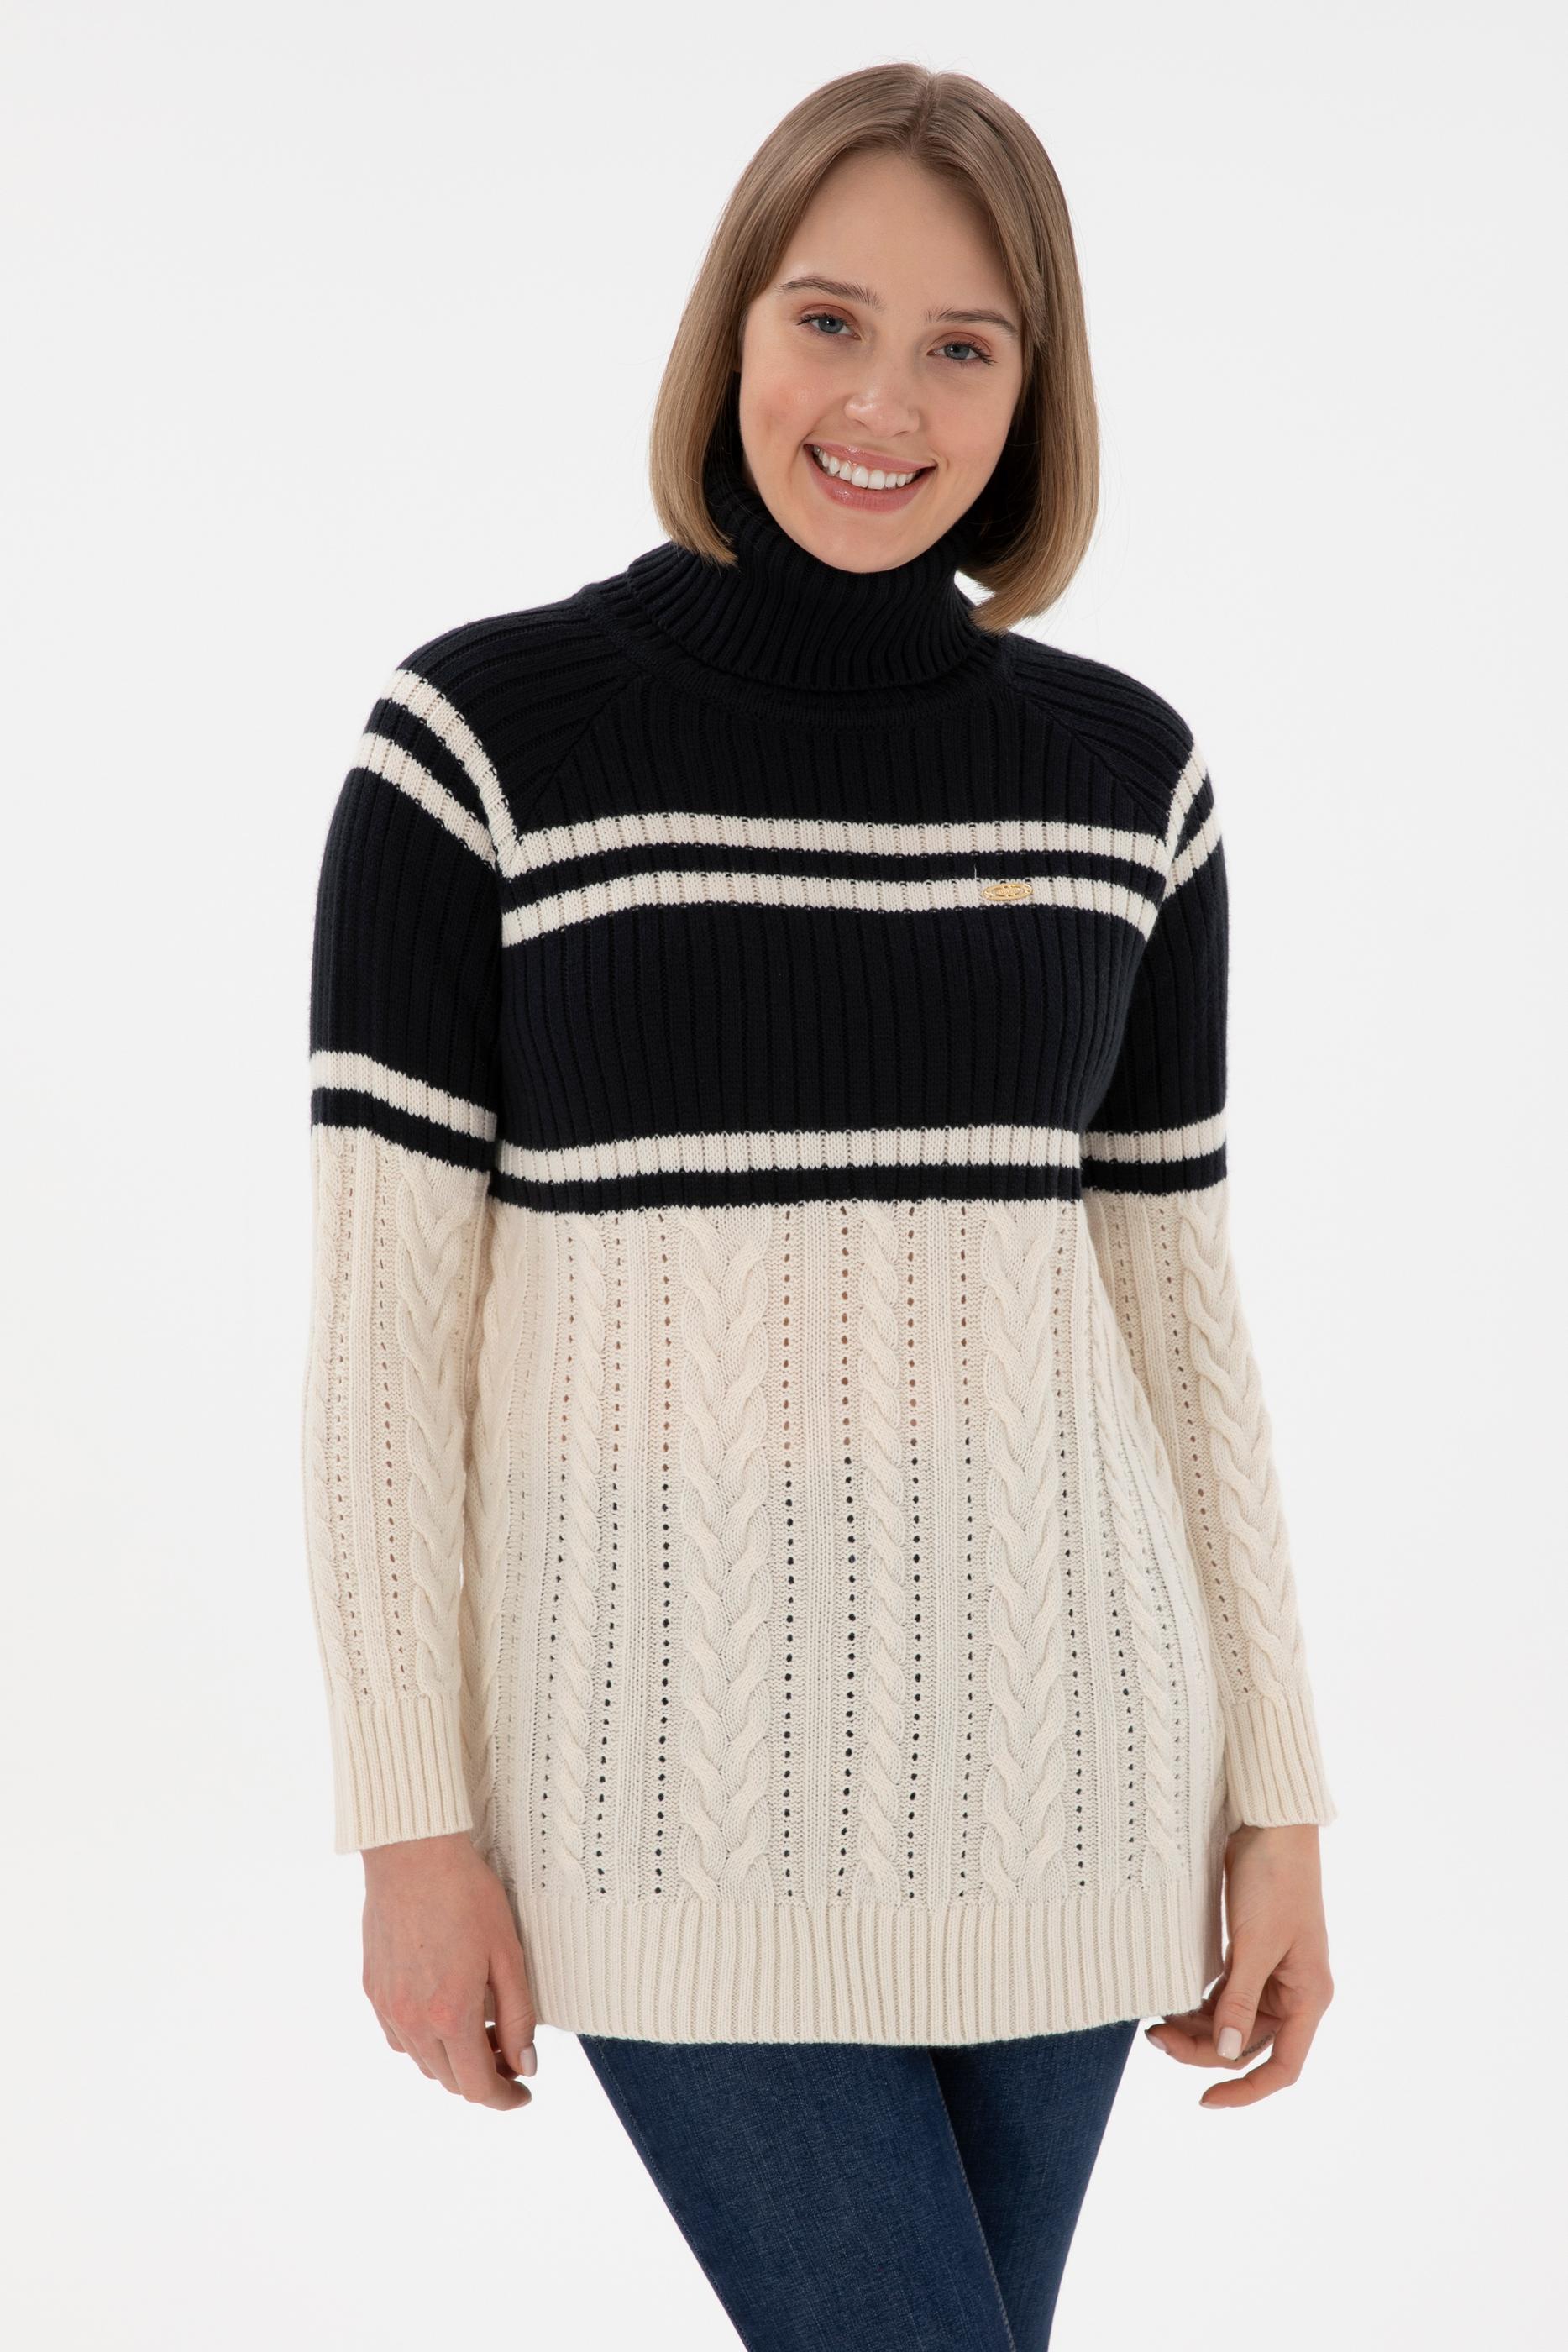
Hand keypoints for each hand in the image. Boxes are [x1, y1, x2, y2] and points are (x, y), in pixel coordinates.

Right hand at [360, 1830, 537, 2109]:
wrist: (413, 1854)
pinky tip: (443, 2011)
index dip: (505, 2098)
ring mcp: (388, 2006)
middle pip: (450, 2080)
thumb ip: (518, 2017)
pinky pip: (399, 2036)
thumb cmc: (467, 1895)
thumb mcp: (507, 1955)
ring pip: (422, 2062)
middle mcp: (413, 2020)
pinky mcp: (372, 1988)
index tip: (524, 2093)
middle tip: (509, 2049)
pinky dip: (424, 2040)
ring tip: (481, 2027)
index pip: (478, 2087)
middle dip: (484, 2076)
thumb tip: (526, 2065)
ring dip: (453, 2059)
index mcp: (451, 2015)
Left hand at [1145, 1823, 1332, 2108]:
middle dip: (1203, 2051)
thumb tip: (1225, 2054)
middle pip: (1248, 2045)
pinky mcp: (1251, 1954)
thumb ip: (1239, 2000)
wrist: (1270, 1825)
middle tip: (1155, 2037)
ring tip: (1154, 2024)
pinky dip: (1200, 2004)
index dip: (1247, 2091)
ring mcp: (1272, 1973)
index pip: (1283, 2066)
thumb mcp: (1255, 1943)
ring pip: (1232, 2022)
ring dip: (1197, 2028)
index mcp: (1308, 1996)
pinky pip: (1225, 1996)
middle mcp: (1294, 1992)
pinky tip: (1171, 2003)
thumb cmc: (1274, 1880)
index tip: (1204, 2100)